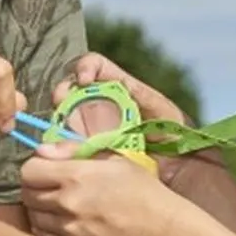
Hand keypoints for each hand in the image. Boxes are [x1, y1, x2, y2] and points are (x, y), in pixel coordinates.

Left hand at [21, 142, 179, 235]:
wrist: (160, 231)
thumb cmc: (142, 190)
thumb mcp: (114, 158)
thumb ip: (73, 151)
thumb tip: (42, 151)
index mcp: (76, 177)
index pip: (29, 171)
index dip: (35, 167)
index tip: (46, 168)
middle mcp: (66, 205)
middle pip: (27, 194)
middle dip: (36, 187)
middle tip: (52, 185)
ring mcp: (68, 231)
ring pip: (33, 217)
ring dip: (41, 208)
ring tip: (61, 204)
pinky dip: (48, 228)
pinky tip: (65, 222)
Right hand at [53, 54, 225, 193]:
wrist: (176, 170)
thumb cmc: (172, 134)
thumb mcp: (159, 108)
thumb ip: (138, 93)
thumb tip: (114, 82)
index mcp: (116, 88)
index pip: (92, 66)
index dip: (84, 67)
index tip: (83, 80)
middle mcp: (97, 104)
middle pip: (69, 89)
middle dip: (63, 93)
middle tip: (63, 102)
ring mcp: (88, 127)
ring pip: (62, 115)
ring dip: (60, 119)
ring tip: (68, 129)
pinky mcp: (83, 150)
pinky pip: (64, 144)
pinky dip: (61, 145)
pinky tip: (68, 149)